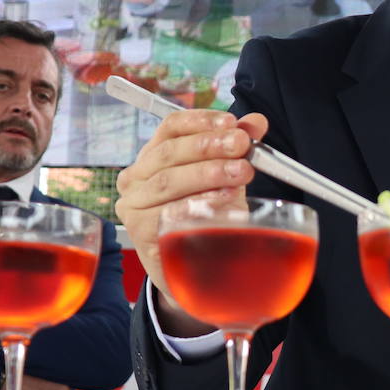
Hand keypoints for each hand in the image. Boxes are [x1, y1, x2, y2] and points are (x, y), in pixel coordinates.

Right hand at [116, 109, 267, 334]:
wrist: (193, 269)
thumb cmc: (205, 216)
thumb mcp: (224, 178)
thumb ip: (236, 149)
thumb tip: (257, 122)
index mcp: (152, 156)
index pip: (170, 128)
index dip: (201, 121)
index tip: (232, 122)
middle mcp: (135, 178)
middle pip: (169, 153)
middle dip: (209, 146)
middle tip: (242, 145)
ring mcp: (133, 205)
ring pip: (167, 181)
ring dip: (207, 174)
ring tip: (241, 173)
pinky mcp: (139, 232)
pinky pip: (167, 214)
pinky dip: (196, 205)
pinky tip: (222, 202)